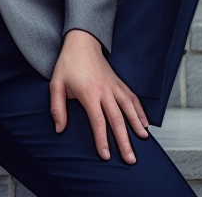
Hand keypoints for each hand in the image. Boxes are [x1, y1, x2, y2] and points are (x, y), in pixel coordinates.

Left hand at [50, 29, 148, 162]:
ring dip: (137, 125)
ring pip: (129, 108)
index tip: (106, 156)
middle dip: (124, 141)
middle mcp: (105, 91)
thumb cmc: (68, 63)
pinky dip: (139, 110)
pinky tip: (144, 122)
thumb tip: (59, 129)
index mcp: (90, 94)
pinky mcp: (119, 82)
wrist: (82, 41)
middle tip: (131, 159)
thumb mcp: (56, 84)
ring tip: (144, 140)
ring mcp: (114, 86)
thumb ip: (57, 108)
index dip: (102, 140)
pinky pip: (132, 97)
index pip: (98, 121)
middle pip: (117, 119)